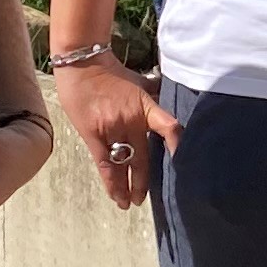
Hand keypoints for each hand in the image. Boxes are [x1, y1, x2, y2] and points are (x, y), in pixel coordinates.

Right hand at [49, 51, 178, 211]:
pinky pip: (104, 165)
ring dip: (126, 187)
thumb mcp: (139, 83)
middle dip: (144, 182)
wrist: (83, 64)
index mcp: (145, 107)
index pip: (169, 127)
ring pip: (123, 166)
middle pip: (143, 158)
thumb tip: (166, 108)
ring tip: (129, 202)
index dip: (178, 145)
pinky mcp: (93, 135)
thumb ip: (152, 99)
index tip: (183, 162)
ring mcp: (112, 130)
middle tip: (144, 198)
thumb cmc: (111, 72)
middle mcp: (131, 121)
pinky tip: (115, 195)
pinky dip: (111, 182)